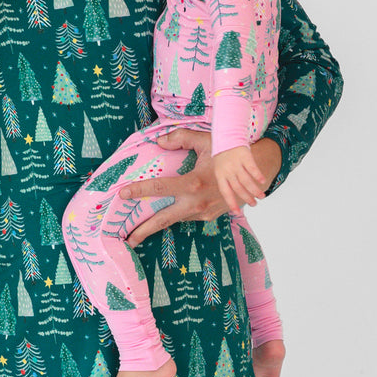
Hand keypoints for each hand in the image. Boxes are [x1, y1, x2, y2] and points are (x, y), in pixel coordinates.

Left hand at [120, 130, 280, 245]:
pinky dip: (174, 217)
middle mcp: (197, 203)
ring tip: (137, 233)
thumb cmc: (228, 156)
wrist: (254, 177)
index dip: (139, 190)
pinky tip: (162, 217)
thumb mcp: (205, 142)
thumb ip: (180, 138)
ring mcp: (203, 213)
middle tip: (125, 238)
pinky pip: (186, 217)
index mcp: (193, 183)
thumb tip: (159, 141)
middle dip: (143, 230)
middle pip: (163, 219)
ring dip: (156, 226)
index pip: (159, 188)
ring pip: (174, 220)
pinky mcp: (209, 218)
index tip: (122, 194)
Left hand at [213, 145, 266, 214]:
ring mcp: (236, 163)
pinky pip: (252, 168)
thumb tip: (229, 195)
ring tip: (261, 196)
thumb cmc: (223, 154)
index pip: (225, 192)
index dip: (231, 202)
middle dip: (247, 198)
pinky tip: (262, 181)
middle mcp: (227, 170)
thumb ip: (224, 180)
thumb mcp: (217, 167)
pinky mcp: (244, 156)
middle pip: (238, 188)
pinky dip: (257, 175)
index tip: (236, 212)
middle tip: (254, 204)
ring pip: (246, 180)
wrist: (226, 135)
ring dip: (254, 190)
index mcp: (219, 174)